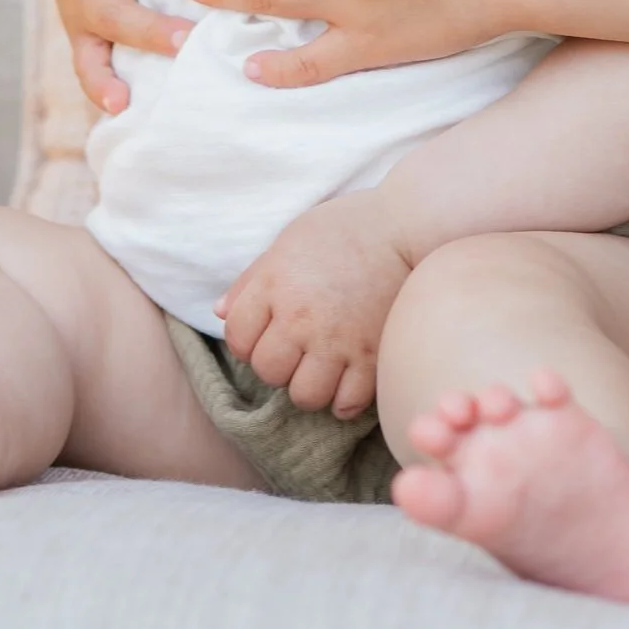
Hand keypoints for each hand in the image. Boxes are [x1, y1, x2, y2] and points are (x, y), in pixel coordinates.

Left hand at [216, 195, 414, 417]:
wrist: (408, 226)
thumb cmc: (346, 228)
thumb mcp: (289, 241)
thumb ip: (253, 278)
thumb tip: (220, 312)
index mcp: (276, 285)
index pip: (237, 336)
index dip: (247, 340)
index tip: (268, 334)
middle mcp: (301, 317)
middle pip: (268, 371)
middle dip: (277, 365)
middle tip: (297, 351)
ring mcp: (338, 340)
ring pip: (305, 395)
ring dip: (310, 387)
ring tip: (322, 370)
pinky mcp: (373, 356)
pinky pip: (348, 402)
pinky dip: (344, 401)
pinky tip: (348, 383)